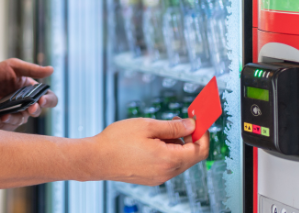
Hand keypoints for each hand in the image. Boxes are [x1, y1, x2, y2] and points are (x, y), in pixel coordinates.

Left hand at [0, 58, 58, 131]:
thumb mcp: (14, 66)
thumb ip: (32, 69)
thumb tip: (51, 70)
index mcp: (31, 91)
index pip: (48, 98)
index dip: (49, 101)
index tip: (42, 100)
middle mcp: (25, 103)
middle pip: (36, 112)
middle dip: (34, 111)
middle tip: (30, 109)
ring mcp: (13, 113)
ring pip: (20, 122)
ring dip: (13, 119)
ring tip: (4, 115)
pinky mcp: (1, 120)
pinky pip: (4, 126)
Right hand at [87, 117, 208, 185]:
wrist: (95, 159)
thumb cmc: (116, 142)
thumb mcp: (147, 126)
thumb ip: (173, 127)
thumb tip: (191, 125)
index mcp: (169, 160)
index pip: (200, 149)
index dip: (203, 133)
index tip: (198, 121)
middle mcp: (167, 173)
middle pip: (191, 155)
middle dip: (189, 137)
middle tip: (177, 120)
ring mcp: (158, 177)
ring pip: (179, 160)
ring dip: (176, 144)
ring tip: (157, 130)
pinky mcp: (150, 178)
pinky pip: (167, 164)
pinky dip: (166, 151)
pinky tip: (151, 141)